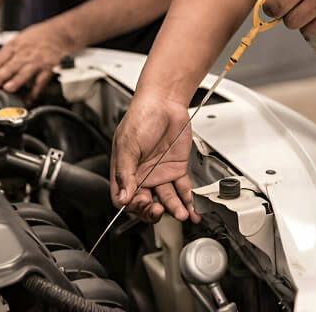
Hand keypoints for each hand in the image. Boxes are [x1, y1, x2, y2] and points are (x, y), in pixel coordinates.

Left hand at [0, 19, 74, 99]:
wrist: (61, 33)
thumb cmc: (41, 36)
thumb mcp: (21, 38)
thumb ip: (10, 52)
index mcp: (17, 44)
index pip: (1, 56)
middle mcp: (26, 52)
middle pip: (12, 64)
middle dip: (1, 74)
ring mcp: (38, 61)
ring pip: (25, 72)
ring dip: (16, 81)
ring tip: (8, 88)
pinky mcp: (49, 68)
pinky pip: (41, 80)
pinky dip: (35, 90)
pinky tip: (29, 97)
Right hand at [110, 94, 200, 223]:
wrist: (165, 102)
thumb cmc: (141, 117)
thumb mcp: (127, 145)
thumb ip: (125, 172)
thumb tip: (123, 197)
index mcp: (125, 170)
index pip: (124, 198)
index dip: (132, 206)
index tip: (142, 203)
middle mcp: (142, 174)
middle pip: (145, 203)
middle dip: (152, 211)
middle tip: (159, 210)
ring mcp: (160, 172)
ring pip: (167, 199)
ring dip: (174, 209)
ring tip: (181, 214)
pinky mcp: (177, 168)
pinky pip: (183, 189)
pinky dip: (188, 200)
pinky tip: (192, 209)